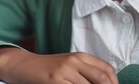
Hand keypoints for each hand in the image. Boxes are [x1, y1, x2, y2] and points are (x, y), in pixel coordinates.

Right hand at [0, 47, 118, 83]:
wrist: (23, 66)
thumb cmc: (48, 69)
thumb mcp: (69, 66)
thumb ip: (85, 73)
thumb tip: (105, 83)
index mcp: (81, 56)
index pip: (107, 70)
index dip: (115, 83)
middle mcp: (74, 61)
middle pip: (102, 79)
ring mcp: (64, 71)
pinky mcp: (54, 81)